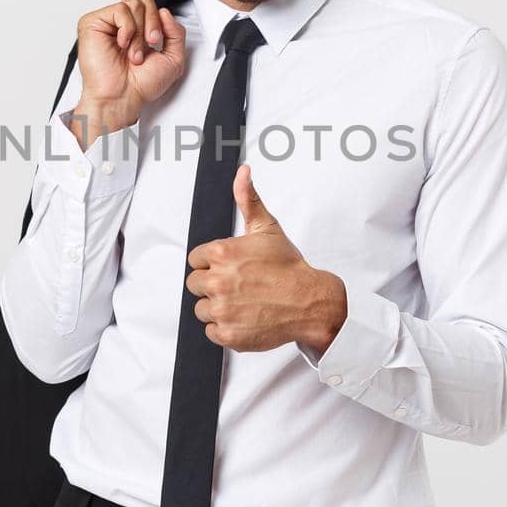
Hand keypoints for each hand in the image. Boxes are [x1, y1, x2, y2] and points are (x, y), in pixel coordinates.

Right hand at [71, 0, 186, 145]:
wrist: (123, 98)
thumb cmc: (142, 85)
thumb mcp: (173, 58)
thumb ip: (176, 32)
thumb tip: (164, 11)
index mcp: (137, 26)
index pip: (150, 2)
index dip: (159, 18)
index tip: (157, 41)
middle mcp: (122, 22)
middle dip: (153, 20)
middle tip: (150, 43)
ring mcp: (106, 21)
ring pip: (134, 4)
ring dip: (140, 33)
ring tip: (133, 54)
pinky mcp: (92, 23)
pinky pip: (120, 10)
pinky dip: (128, 29)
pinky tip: (122, 44)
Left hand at [184, 163, 346, 353]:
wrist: (311, 301)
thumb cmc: (288, 266)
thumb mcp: (267, 228)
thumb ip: (248, 199)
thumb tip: (242, 172)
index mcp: (221, 253)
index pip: (196, 260)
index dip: (213, 263)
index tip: (233, 268)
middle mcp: (217, 281)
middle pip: (195, 284)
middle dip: (213, 284)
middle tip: (239, 285)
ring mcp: (222, 310)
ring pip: (202, 309)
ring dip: (218, 307)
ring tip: (243, 302)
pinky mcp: (227, 334)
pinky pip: (211, 331)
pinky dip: (225, 328)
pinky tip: (245, 317)